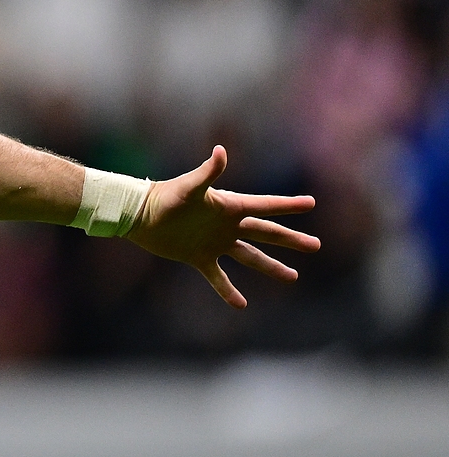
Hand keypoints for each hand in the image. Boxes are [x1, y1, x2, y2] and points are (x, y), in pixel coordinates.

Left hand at [126, 146, 317, 307]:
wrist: (139, 215)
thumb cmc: (164, 197)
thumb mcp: (189, 187)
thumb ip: (208, 173)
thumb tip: (221, 151)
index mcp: (230, 207)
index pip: (265, 205)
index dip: (288, 205)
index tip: (311, 203)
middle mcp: (227, 225)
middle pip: (266, 233)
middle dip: (291, 240)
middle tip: (315, 245)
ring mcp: (215, 242)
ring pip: (250, 256)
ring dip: (271, 266)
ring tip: (293, 277)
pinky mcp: (199, 257)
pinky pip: (217, 277)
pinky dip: (227, 290)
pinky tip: (240, 305)